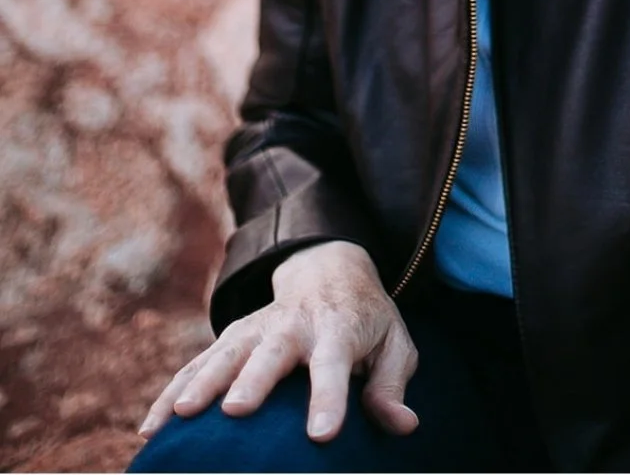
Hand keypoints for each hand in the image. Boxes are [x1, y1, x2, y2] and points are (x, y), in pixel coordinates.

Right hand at [137, 240, 418, 443]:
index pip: (335, 363)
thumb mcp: (394, 344)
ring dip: (201, 382)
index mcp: (338, 328)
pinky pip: (197, 365)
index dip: (330, 398)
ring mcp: (257, 328)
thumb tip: (402, 425)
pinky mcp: (232, 338)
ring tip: (179, 417)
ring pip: (225, 353)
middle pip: (272, 352)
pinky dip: (172, 392)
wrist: (329, 269)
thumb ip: (391, 385)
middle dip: (253, 379)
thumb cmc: (366, 320)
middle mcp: (293, 325)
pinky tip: (152, 427)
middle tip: (236, 410)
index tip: (322, 435)